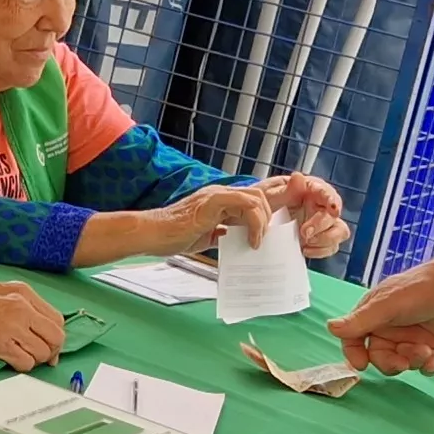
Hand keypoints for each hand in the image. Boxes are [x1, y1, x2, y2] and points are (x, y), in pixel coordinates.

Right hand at [0, 277, 63, 370]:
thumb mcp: (4, 290)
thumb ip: (28, 307)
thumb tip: (44, 332)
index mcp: (24, 293)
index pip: (58, 320)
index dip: (56, 337)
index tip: (50, 344)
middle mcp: (22, 308)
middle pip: (56, 338)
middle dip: (51, 351)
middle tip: (39, 354)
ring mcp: (12, 326)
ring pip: (42, 353)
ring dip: (34, 359)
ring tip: (20, 354)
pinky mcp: (0, 344)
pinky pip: (25, 363)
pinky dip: (21, 365)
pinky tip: (10, 358)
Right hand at [149, 183, 272, 255]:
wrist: (151, 234)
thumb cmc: (172, 236)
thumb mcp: (205, 237)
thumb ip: (222, 234)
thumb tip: (237, 241)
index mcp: (220, 200)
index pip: (252, 195)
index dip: (271, 200)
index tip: (282, 214)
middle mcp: (220, 193)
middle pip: (260, 192)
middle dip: (275, 210)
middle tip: (273, 233)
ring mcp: (216, 195)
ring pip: (255, 197)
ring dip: (264, 220)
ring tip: (259, 241)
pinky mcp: (212, 202)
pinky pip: (244, 203)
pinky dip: (254, 222)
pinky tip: (252, 240)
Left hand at [264, 173, 352, 257]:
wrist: (258, 219)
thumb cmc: (266, 200)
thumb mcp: (269, 194)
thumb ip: (286, 189)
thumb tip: (298, 177)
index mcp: (311, 189)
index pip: (326, 192)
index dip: (332, 200)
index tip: (333, 209)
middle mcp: (321, 205)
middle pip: (334, 215)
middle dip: (321, 225)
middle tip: (304, 233)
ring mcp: (322, 223)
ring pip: (340, 231)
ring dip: (326, 239)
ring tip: (306, 242)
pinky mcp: (320, 238)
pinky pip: (331, 246)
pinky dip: (320, 251)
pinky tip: (304, 250)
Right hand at [328, 253, 433, 376]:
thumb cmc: (423, 289)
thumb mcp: (388, 305)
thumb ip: (361, 320)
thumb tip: (330, 327)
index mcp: (374, 313)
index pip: (354, 339)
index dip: (354, 354)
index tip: (362, 366)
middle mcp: (389, 326)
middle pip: (378, 356)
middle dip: (390, 363)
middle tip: (404, 362)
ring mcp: (410, 336)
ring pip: (401, 362)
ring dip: (412, 361)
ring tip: (425, 351)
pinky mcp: (431, 344)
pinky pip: (423, 365)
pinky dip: (428, 366)